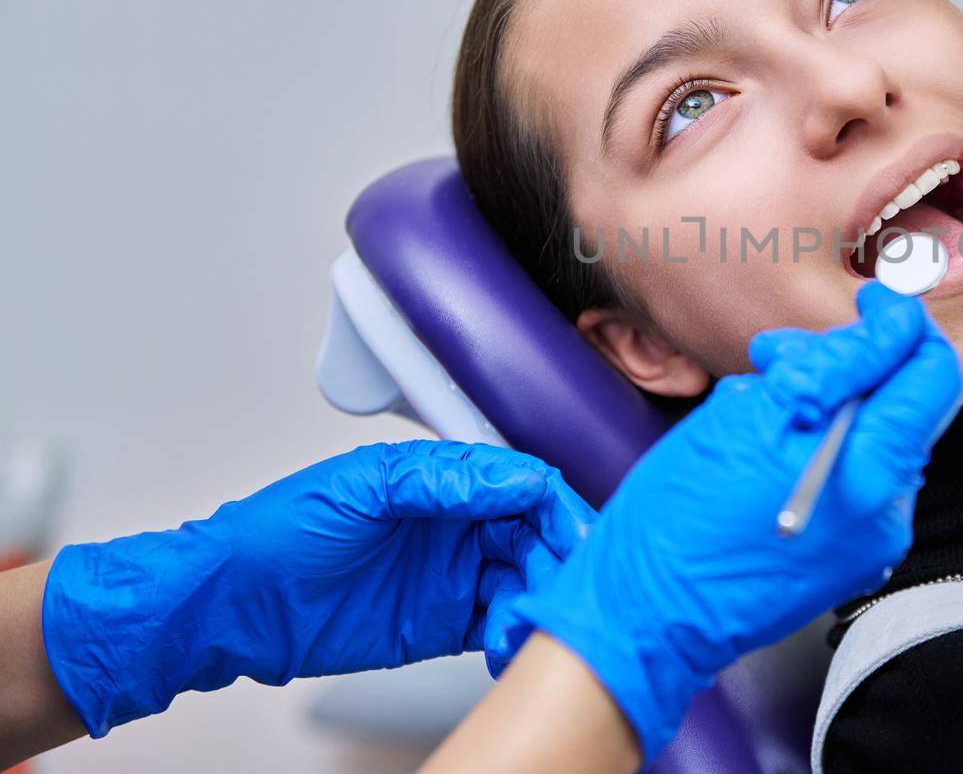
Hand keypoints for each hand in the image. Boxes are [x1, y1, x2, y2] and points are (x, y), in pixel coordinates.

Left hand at [41, 440, 591, 736]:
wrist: (233, 607)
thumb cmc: (279, 533)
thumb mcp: (360, 489)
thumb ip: (436, 481)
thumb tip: (507, 476)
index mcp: (440, 480)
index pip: (520, 483)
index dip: (554, 505)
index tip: (575, 533)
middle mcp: (454, 524)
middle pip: (535, 533)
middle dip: (559, 556)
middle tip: (566, 586)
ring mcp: (452, 574)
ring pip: (526, 579)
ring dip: (539, 597)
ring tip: (530, 621)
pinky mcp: (443, 623)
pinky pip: (499, 622)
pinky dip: (517, 632)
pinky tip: (514, 642)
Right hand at [484, 281, 962, 759]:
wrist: (647, 612)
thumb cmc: (683, 516)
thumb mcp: (754, 412)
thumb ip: (837, 365)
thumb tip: (888, 328)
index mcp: (873, 474)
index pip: (931, 373)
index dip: (900, 324)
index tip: (867, 303)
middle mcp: (887, 513)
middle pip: (902, 404)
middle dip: (848, 364)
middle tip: (777, 360)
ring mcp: (869, 540)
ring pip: (871, 436)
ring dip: (825, 404)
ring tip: (755, 408)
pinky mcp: (845, 555)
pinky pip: (850, 476)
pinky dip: (817, 447)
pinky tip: (763, 451)